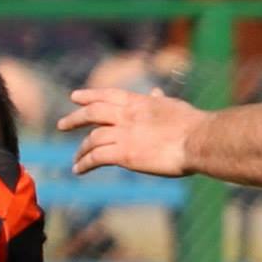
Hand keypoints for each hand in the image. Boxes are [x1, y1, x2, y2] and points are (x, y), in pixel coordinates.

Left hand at [59, 87, 203, 176]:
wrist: (199, 140)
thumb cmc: (193, 125)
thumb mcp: (172, 105)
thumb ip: (158, 100)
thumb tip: (154, 92)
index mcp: (139, 102)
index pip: (108, 95)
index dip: (90, 95)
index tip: (74, 96)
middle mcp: (127, 116)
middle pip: (92, 113)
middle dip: (74, 118)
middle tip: (61, 124)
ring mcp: (124, 134)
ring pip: (91, 139)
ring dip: (80, 150)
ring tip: (76, 159)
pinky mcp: (124, 154)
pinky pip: (95, 158)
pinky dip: (84, 163)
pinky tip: (78, 170)